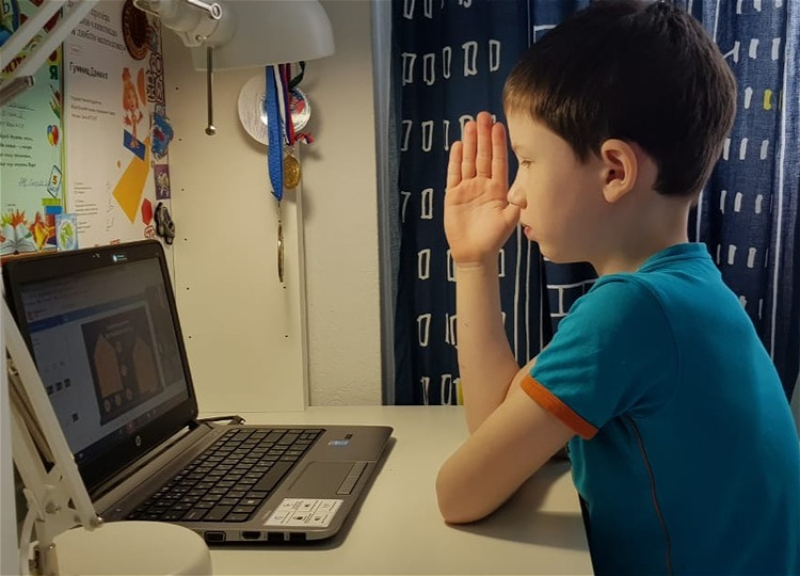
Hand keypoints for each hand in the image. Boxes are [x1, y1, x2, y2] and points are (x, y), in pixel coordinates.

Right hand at [444, 112, 519, 266]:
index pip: (498, 161)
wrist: (475, 253)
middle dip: (483, 136)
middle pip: (482, 155)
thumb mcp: (510, 220)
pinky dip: (455, 160)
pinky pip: (454, 174)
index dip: (498, 144)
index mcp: (498, 189)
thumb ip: (517, 204)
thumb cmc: (494, 238)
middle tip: (483, 115)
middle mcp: (483, 185)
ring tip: (470, 124)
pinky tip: (458, 145)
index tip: (499, 126)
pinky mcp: (453, 195)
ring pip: (468, 160)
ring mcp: (467, 188)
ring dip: (469, 143)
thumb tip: (524, 190)